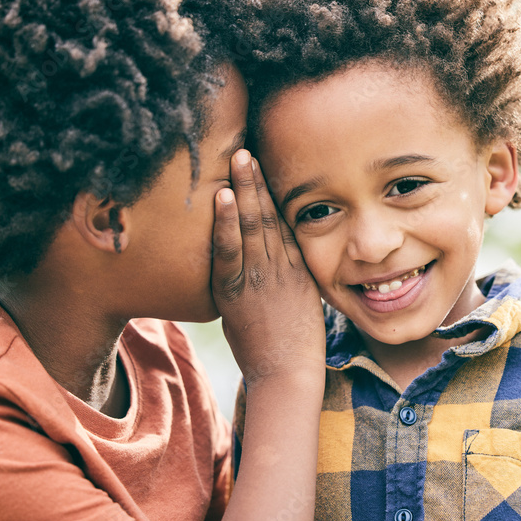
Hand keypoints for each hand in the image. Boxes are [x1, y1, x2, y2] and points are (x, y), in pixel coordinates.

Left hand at [211, 149, 324, 384]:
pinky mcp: (237, 291)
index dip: (273, 190)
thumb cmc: (293, 345)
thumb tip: (271, 263)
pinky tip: (222, 197)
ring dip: (244, 188)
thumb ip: (285, 279)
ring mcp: (260, 275)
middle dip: (258, 179)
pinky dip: (225, 222)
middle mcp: (281, 264)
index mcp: (297, 266)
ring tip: (236, 157)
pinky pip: (230, 251)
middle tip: (247, 147)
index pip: (285, 220)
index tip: (264, 164)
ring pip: (253, 224)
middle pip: (270, 213)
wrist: (290, 372)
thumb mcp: (299, 304)